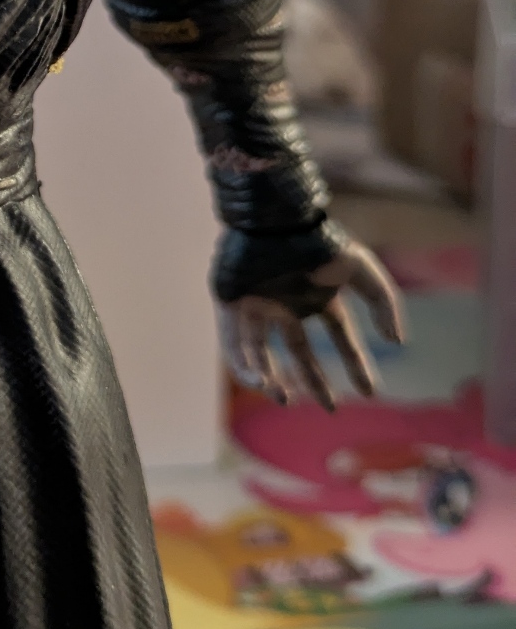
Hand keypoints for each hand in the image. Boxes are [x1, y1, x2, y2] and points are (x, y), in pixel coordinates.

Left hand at [217, 236, 404, 409]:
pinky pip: (233, 344)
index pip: (341, 337)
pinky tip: (260, 383)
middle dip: (315, 381)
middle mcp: (287, 304)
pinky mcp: (230, 305)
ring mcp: (258, 305)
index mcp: (317, 296)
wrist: (276, 222)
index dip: (356, 364)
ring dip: (273, 379)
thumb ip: (385, 303)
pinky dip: (244, 366)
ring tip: (284, 398)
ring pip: (262, 353)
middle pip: (300, 352)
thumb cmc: (318, 242)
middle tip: (330, 406)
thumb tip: (399, 341)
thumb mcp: (362, 270)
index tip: (371, 392)